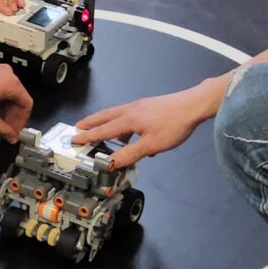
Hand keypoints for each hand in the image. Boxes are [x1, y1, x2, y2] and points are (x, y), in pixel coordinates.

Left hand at [0, 58, 33, 139]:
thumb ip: (2, 128)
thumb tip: (11, 135)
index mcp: (11, 83)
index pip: (27, 104)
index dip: (23, 120)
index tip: (16, 129)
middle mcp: (7, 73)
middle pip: (18, 97)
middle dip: (13, 115)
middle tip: (8, 128)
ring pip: (9, 91)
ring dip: (6, 107)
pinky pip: (1, 85)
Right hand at [78, 80, 221, 166]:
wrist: (194, 105)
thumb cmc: (174, 124)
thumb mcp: (152, 145)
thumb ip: (130, 154)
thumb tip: (112, 163)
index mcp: (129, 119)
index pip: (103, 130)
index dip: (87, 136)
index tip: (74, 138)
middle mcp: (131, 109)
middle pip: (105, 116)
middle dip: (91, 123)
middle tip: (78, 127)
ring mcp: (140, 106)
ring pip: (117, 115)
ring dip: (107, 123)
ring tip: (103, 133)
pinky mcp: (149, 106)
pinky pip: (129, 115)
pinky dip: (123, 124)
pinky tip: (132, 135)